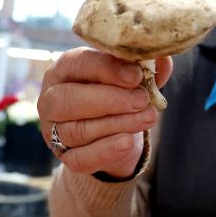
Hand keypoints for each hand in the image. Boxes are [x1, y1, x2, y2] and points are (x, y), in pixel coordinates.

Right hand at [37, 47, 172, 178]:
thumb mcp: (134, 78)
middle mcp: (51, 98)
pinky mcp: (65, 157)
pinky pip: (79, 158)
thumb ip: (147, 68)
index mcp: (66, 69)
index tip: (136, 75)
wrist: (116, 133)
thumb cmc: (121, 94)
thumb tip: (164, 58)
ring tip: (148, 118)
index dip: (107, 69)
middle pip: (69, 99)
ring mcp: (54, 130)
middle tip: (142, 100)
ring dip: (116, 124)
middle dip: (110, 99)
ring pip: (77, 130)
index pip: (78, 63)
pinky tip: (128, 141)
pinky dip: (105, 150)